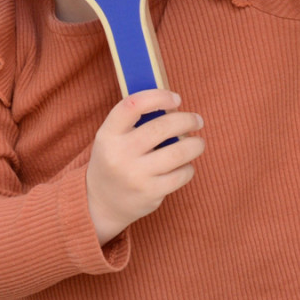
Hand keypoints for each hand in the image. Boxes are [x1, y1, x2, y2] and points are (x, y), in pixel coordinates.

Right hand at [86, 89, 204, 245]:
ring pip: (177, 153)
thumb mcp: (110, 138)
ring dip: (195, 145)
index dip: (157, 97)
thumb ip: (133, 122)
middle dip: (186, 120)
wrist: (101, 202)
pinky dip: (188, 167)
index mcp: (108, 134)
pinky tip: (185, 165)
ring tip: (198, 143)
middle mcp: (120, 153)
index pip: (132, 105)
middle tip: (196, 120)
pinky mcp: (151, 193)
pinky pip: (181, 175)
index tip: (176, 98)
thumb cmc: (113, 160)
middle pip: (161, 128)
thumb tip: (172, 106)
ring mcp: (135, 175)